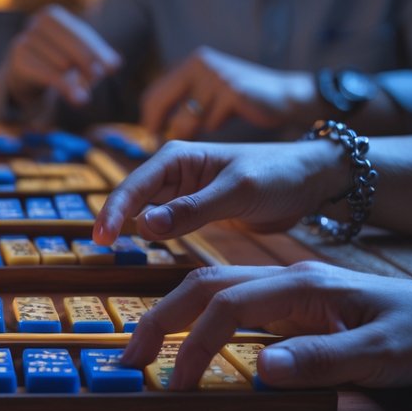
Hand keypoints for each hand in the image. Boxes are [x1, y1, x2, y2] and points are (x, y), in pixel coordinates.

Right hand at [5, 4, 121, 108]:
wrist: (21, 74)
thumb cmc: (55, 59)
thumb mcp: (79, 54)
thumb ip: (100, 57)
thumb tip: (115, 64)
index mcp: (51, 15)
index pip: (81, 35)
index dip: (98, 53)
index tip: (111, 70)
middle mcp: (35, 24)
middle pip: (73, 49)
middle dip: (89, 67)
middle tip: (98, 81)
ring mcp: (24, 41)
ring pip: (63, 64)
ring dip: (76, 81)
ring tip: (82, 93)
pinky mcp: (18, 62)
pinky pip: (49, 75)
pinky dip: (66, 88)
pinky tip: (79, 99)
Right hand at [92, 138, 350, 242]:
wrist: (312, 182)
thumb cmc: (279, 175)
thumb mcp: (237, 191)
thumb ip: (191, 209)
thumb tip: (143, 225)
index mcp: (178, 157)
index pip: (134, 185)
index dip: (114, 211)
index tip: (101, 239)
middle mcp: (174, 174)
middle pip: (132, 199)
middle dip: (114, 220)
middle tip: (98, 250)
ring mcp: (183, 194)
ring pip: (146, 213)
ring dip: (130, 230)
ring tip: (110, 253)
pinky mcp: (195, 212)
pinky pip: (166, 225)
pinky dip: (154, 238)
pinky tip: (145, 253)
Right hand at [119, 262, 411, 389]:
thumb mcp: (384, 356)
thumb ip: (324, 361)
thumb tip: (263, 371)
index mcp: (305, 286)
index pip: (229, 307)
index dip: (195, 345)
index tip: (175, 384)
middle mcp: (289, 281)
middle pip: (205, 287)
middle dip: (161, 321)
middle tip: (126, 360)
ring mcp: (289, 290)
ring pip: (213, 290)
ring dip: (172, 317)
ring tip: (142, 351)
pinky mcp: (293, 304)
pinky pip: (232, 304)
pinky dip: (197, 319)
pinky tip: (187, 340)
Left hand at [140, 47, 317, 138]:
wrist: (286, 96)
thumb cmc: (241, 102)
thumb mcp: (207, 95)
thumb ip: (182, 103)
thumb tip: (152, 129)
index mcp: (190, 64)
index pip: (153, 93)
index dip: (148, 118)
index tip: (152, 137)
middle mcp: (199, 65)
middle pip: (159, 102)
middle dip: (158, 128)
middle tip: (162, 145)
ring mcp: (215, 77)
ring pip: (185, 119)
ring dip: (196, 130)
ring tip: (213, 123)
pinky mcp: (231, 92)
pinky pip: (210, 123)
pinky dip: (216, 127)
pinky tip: (230, 118)